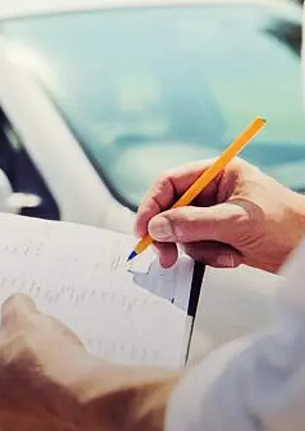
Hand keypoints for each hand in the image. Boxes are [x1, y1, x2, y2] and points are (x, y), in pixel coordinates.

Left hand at [0, 294, 99, 430]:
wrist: (83, 396)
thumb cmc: (41, 360)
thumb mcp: (23, 318)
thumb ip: (13, 308)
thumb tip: (17, 305)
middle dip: (2, 371)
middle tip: (21, 351)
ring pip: (14, 408)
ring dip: (26, 392)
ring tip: (47, 368)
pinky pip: (40, 421)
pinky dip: (48, 407)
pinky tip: (62, 387)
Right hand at [135, 158, 304, 273]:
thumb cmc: (287, 225)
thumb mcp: (235, 221)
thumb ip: (192, 223)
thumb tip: (157, 227)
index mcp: (217, 174)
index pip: (170, 183)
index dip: (152, 205)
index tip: (144, 229)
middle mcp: (213, 191)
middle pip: (170, 210)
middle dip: (170, 234)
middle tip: (165, 255)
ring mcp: (215, 214)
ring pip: (181, 232)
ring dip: (198, 248)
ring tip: (224, 253)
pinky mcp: (219, 235)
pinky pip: (196, 247)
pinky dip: (210, 256)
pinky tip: (232, 256)